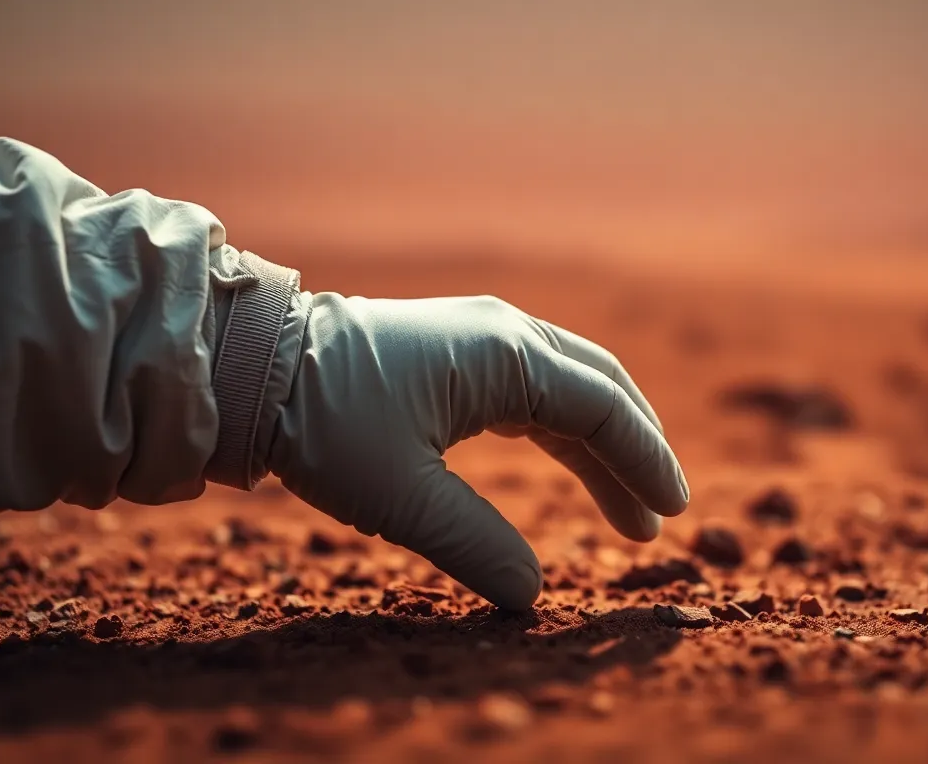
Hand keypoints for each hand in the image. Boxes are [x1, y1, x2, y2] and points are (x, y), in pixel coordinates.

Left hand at [268, 294, 689, 609]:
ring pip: (572, 389)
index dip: (645, 460)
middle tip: (664, 513)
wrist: (254, 365)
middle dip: (637, 451)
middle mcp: (506, 332)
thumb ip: (474, 545)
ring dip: (605, 446)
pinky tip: (577, 466)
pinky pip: (537, 390)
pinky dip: (567, 432)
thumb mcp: (400, 496)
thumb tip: (531, 595)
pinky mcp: (462, 351)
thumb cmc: (326, 422)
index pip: (603, 408)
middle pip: (602, 389)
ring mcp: (485, 335)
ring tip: (630, 511)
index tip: (673, 510)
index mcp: (505, 356)